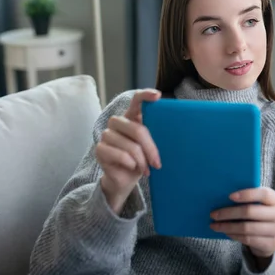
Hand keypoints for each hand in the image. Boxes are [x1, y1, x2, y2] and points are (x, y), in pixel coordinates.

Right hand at [96, 89, 161, 214]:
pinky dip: (131, 165)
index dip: (146, 95)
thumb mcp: (151, 147)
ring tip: (145, 169)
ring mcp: (106, 135)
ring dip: (142, 161)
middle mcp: (117, 122)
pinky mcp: (100, 149)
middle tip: (157, 163)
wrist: (125, 179)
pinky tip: (132, 168)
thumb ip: (156, 136)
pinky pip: (121, 155)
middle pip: (138, 130)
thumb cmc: (141, 160)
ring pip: (131, 146)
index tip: (157, 96)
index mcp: (131, 117)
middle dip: (151, 149)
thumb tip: (174, 134)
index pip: (136, 100)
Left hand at [210, 187, 274, 258]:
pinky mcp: (272, 244)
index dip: (247, 194)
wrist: (270, 236)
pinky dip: (234, 235)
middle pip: (251, 212)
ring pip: (247, 228)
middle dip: (229, 213)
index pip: (264, 194)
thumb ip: (247, 199)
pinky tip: (226, 232)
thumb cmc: (258, 214)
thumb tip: (222, 196)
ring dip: (228, 227)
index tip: (229, 196)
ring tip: (215, 225)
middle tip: (213, 214)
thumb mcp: (257, 204)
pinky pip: (248, 239)